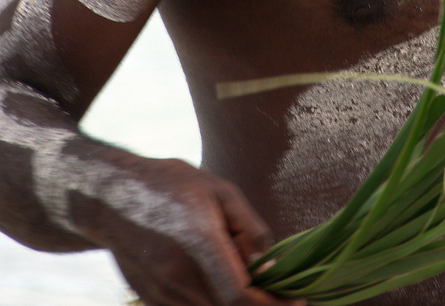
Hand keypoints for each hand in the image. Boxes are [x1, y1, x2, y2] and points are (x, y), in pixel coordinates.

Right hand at [80, 157, 304, 305]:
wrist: (112, 198)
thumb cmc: (172, 185)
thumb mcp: (220, 191)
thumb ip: (249, 230)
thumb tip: (268, 266)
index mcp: (199, 244)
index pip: (240, 296)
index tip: (298, 304)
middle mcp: (178, 277)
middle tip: (280, 295)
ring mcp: (161, 294)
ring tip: (248, 280)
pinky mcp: (151, 301)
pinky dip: (211, 305)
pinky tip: (219, 281)